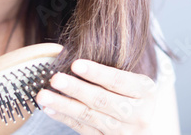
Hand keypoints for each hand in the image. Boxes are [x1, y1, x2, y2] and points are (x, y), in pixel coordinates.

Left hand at [36, 59, 156, 133]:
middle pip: (102, 100)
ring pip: (90, 117)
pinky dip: (64, 118)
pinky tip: (50, 108)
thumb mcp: (135, 82)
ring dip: (64, 105)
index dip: (96, 73)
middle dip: (76, 89)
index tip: (75, 64)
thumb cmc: (134, 95)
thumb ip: (112, 73)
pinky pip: (83, 129)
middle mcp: (138, 114)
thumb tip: (74, 62)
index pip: (118, 81)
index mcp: (145, 92)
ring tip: (44, 95)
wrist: (144, 125)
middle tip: (55, 79)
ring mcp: (123, 132)